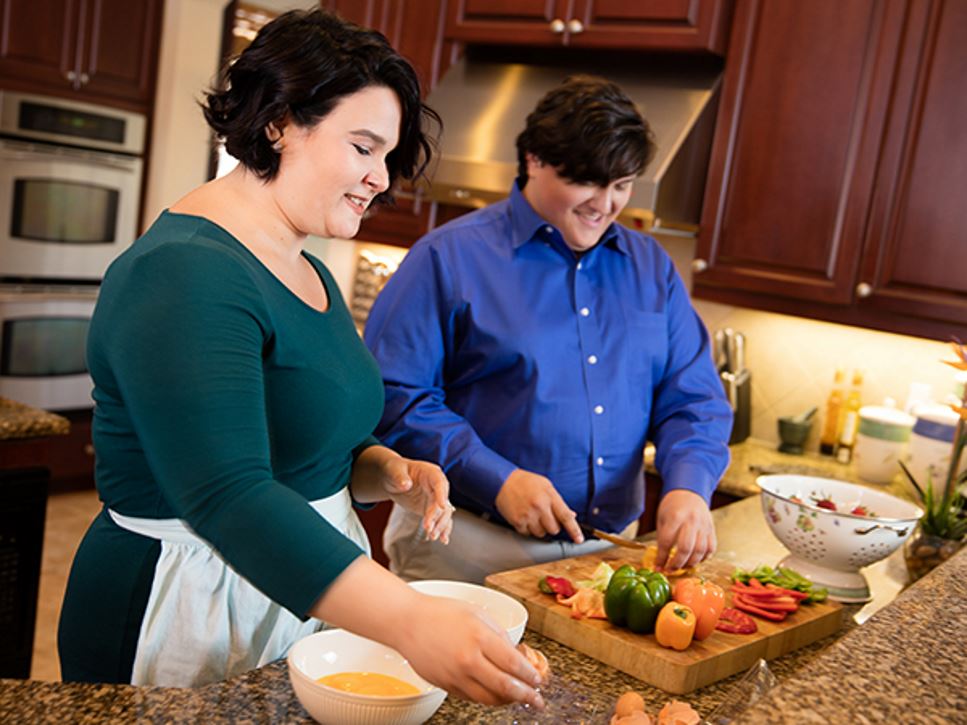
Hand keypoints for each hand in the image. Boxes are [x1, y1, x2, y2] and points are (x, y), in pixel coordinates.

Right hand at [311, 558, 542, 708]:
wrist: (407, 622)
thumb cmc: (441, 613)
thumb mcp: (477, 613)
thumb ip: (499, 634)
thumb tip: (516, 655)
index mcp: (479, 637)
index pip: (513, 664)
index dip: (530, 676)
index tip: (538, 680)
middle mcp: (468, 660)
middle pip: (505, 687)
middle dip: (526, 696)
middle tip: (537, 700)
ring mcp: (455, 676)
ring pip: (489, 698)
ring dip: (508, 701)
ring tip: (518, 699)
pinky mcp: (445, 685)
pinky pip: (472, 698)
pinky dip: (487, 698)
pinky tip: (495, 694)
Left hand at [378, 455, 453, 543]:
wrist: (392, 478)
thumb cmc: (393, 470)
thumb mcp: (393, 470)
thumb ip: (399, 477)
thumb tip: (405, 485)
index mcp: (430, 472)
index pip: (440, 483)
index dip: (442, 495)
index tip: (442, 507)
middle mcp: (437, 486)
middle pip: (442, 501)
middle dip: (437, 516)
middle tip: (428, 528)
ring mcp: (435, 498)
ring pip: (443, 513)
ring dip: (440, 525)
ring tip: (432, 537)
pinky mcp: (431, 509)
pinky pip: (440, 519)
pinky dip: (442, 529)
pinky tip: (443, 540)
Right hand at [495, 469, 583, 542]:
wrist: (503, 480)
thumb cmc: (526, 482)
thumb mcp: (546, 486)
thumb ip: (559, 501)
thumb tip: (571, 515)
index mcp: (549, 496)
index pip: (566, 516)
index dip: (574, 530)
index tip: (579, 540)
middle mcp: (540, 507)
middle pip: (554, 529)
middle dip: (552, 526)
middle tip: (545, 516)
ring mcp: (528, 515)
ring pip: (541, 534)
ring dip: (539, 528)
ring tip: (533, 515)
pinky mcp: (518, 521)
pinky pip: (528, 534)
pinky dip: (527, 529)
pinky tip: (524, 517)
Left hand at [654, 489, 715, 569]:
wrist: (689, 492)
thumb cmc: (672, 507)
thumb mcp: (662, 518)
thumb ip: (663, 538)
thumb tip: (660, 561)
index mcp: (675, 516)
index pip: (667, 542)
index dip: (662, 558)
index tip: (658, 567)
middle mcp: (691, 521)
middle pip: (685, 549)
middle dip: (677, 564)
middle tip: (670, 570)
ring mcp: (704, 525)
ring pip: (700, 551)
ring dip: (690, 563)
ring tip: (681, 567)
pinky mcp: (712, 529)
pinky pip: (711, 549)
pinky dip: (703, 558)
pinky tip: (694, 560)